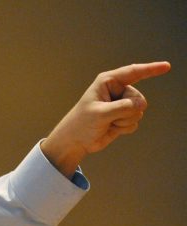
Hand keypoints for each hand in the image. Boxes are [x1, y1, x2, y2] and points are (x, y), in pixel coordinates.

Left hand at [40, 61, 170, 176]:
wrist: (76, 141)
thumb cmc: (82, 123)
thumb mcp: (100, 113)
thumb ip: (122, 107)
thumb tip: (142, 106)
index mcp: (108, 82)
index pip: (134, 72)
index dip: (151, 69)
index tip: (166, 66)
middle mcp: (117, 91)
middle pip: (138, 98)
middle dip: (126, 111)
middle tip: (107, 117)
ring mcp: (122, 104)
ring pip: (139, 111)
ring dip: (123, 121)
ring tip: (107, 122)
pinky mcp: (124, 117)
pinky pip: (135, 122)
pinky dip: (124, 128)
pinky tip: (111, 128)